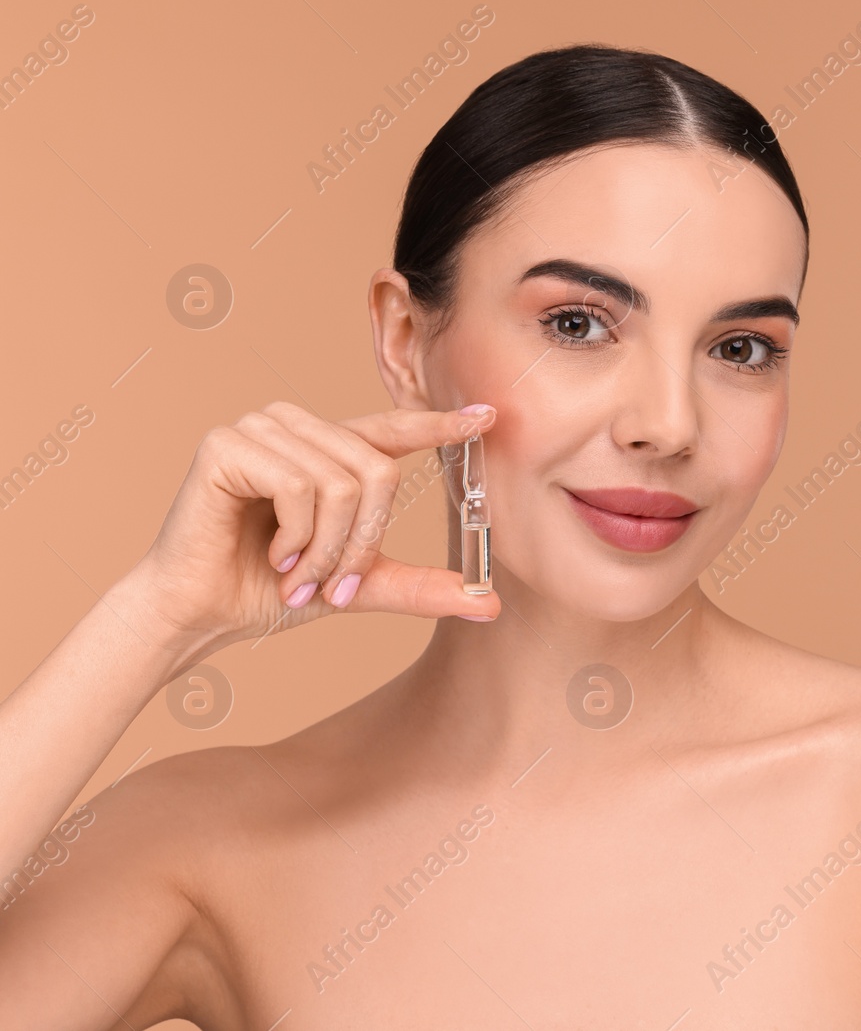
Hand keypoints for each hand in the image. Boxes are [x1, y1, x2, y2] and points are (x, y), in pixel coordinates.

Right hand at [126, 401, 499, 653]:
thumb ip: (419, 586)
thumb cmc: (270, 591)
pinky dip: (296, 535)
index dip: (439, 424)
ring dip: (327, 547)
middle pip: (377, 471)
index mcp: (328, 450)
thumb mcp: (360, 586)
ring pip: (343, 483)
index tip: (486, 417)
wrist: (201, 614)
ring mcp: (261, 428)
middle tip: (329, 584)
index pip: (393, 429)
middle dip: (361, 543)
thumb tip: (488, 603)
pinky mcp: (227, 443)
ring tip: (296, 573)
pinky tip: (272, 554)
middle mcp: (296, 427)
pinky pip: (300, 487)